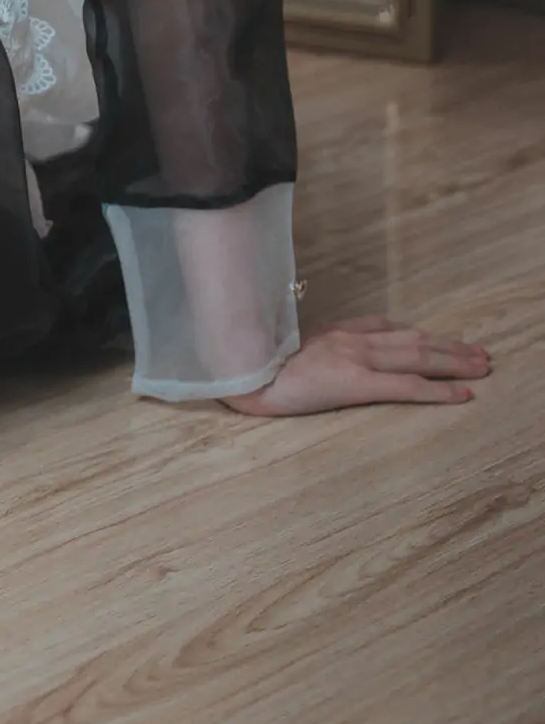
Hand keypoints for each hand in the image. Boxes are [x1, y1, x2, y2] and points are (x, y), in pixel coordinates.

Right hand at [225, 317, 490, 415]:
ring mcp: (356, 358)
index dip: (418, 335)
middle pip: (412, 340)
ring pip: (418, 357)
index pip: (386, 328)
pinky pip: (406, 386)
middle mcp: (352, 338)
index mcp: (334, 330)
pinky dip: (438, 389)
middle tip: (481, 354)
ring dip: (455, 362)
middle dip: (449, 347)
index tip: (438, 339)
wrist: (242, 372)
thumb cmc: (255, 363)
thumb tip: (320, 357)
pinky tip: (461, 394)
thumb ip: (311, 346)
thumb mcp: (287, 346)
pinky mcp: (356, 382)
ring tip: (482, 367)